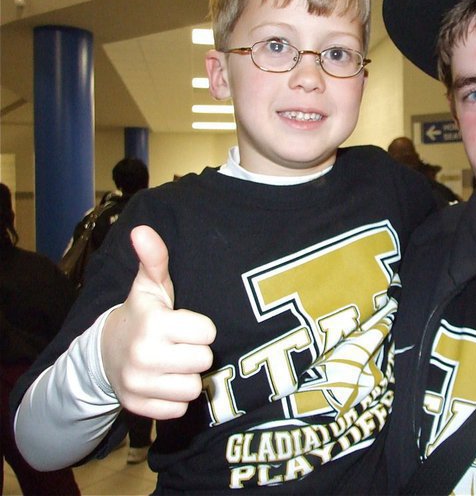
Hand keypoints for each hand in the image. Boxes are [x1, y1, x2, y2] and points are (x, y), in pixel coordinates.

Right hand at [101, 225, 216, 419]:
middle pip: (204, 361)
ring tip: (173, 363)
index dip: (200, 328)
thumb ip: (154, 259)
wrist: (104, 353)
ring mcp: (139, 385)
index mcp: (153, 324)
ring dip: (187, 376)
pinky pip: (179, 409)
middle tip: (179, 345)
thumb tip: (142, 229)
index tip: (185, 324)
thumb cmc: (141, 315)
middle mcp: (144, 356)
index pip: (207, 332)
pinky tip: (164, 381)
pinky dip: (175, 398)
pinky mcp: (139, 408)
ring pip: (193, 387)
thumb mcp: (149, 286)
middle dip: (196, 352)